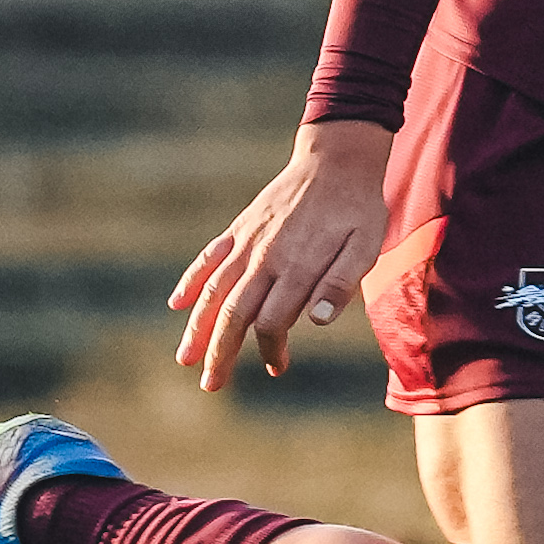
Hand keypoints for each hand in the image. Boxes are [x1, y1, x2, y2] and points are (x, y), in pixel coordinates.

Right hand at [173, 123, 391, 388]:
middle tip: (211, 386)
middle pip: (234, 314)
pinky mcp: (240, 228)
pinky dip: (192, 281)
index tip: (277, 367)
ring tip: (184, 358)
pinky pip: (209, 258)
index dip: (270, 349)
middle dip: (220, 353)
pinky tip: (178, 304)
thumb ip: (341, 282)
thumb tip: (315, 321)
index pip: (271, 322)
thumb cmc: (358, 207)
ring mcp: (247, 242)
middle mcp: (264, 257)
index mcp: (297, 267)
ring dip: (198, 327)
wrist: (337, 158)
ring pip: (215, 291)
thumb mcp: (366, 245)